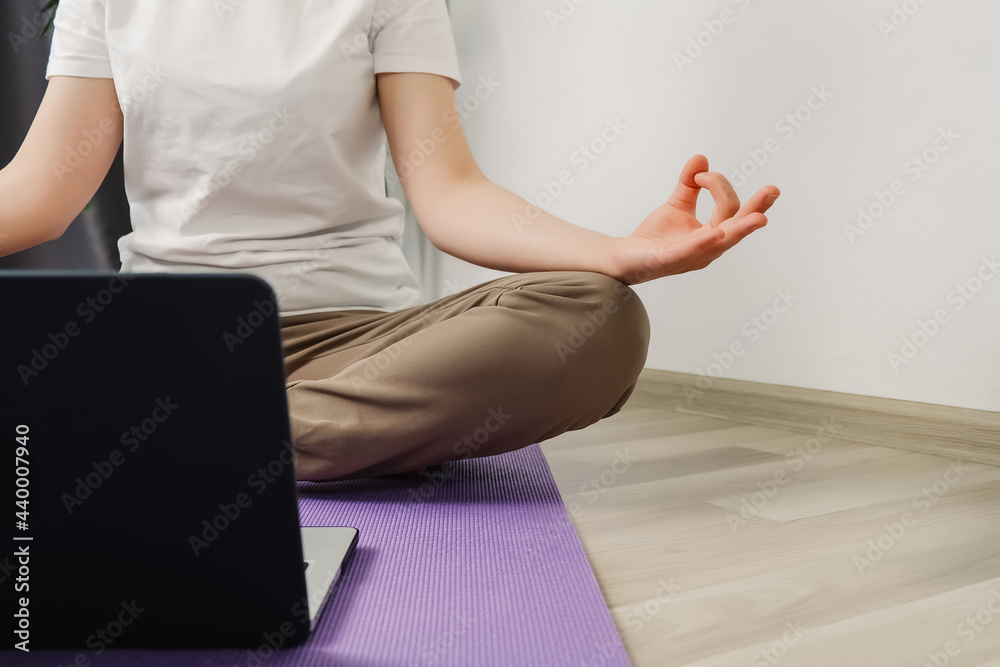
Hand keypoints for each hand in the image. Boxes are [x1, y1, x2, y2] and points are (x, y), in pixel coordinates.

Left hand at [602, 154, 779, 284]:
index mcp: (713, 234)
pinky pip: (691, 251)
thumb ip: (689, 183)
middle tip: (773, 190)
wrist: (627, 257)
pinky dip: (704, 241)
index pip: (732, 211)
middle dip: (756, 209)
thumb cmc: (656, 237)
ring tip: (758, 219)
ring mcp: (693, 256)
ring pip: (723, 241)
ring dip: (740, 228)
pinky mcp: (671, 260)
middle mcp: (709, 247)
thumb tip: (701, 158)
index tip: (702, 174)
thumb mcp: (677, 205)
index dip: (723, 187)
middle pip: (736, 225)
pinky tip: (716, 233)